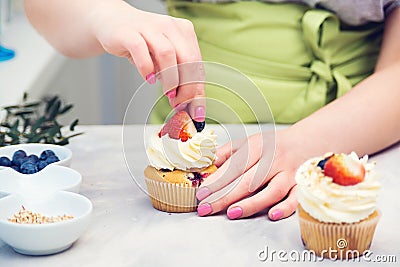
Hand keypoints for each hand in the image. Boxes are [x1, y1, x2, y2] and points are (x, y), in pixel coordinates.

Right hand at [89, 1, 204, 120]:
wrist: (111, 21)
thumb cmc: (142, 43)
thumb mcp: (164, 60)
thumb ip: (178, 77)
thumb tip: (189, 104)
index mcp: (184, 31)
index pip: (197, 63)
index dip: (198, 89)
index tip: (196, 111)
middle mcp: (169, 26)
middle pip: (188, 58)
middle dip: (187, 87)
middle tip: (181, 104)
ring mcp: (149, 27)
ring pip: (167, 54)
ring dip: (170, 79)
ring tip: (168, 94)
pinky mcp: (129, 33)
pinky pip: (140, 51)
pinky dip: (147, 68)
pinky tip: (149, 79)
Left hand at [196, 129, 309, 219]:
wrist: (308, 140)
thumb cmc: (273, 145)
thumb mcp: (249, 142)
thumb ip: (226, 153)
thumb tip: (205, 164)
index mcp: (257, 147)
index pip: (233, 167)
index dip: (215, 181)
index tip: (201, 194)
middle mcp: (273, 160)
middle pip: (247, 181)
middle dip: (224, 196)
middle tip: (206, 208)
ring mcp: (289, 173)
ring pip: (270, 191)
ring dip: (251, 204)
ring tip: (231, 213)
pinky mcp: (302, 185)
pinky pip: (296, 199)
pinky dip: (285, 208)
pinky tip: (272, 215)